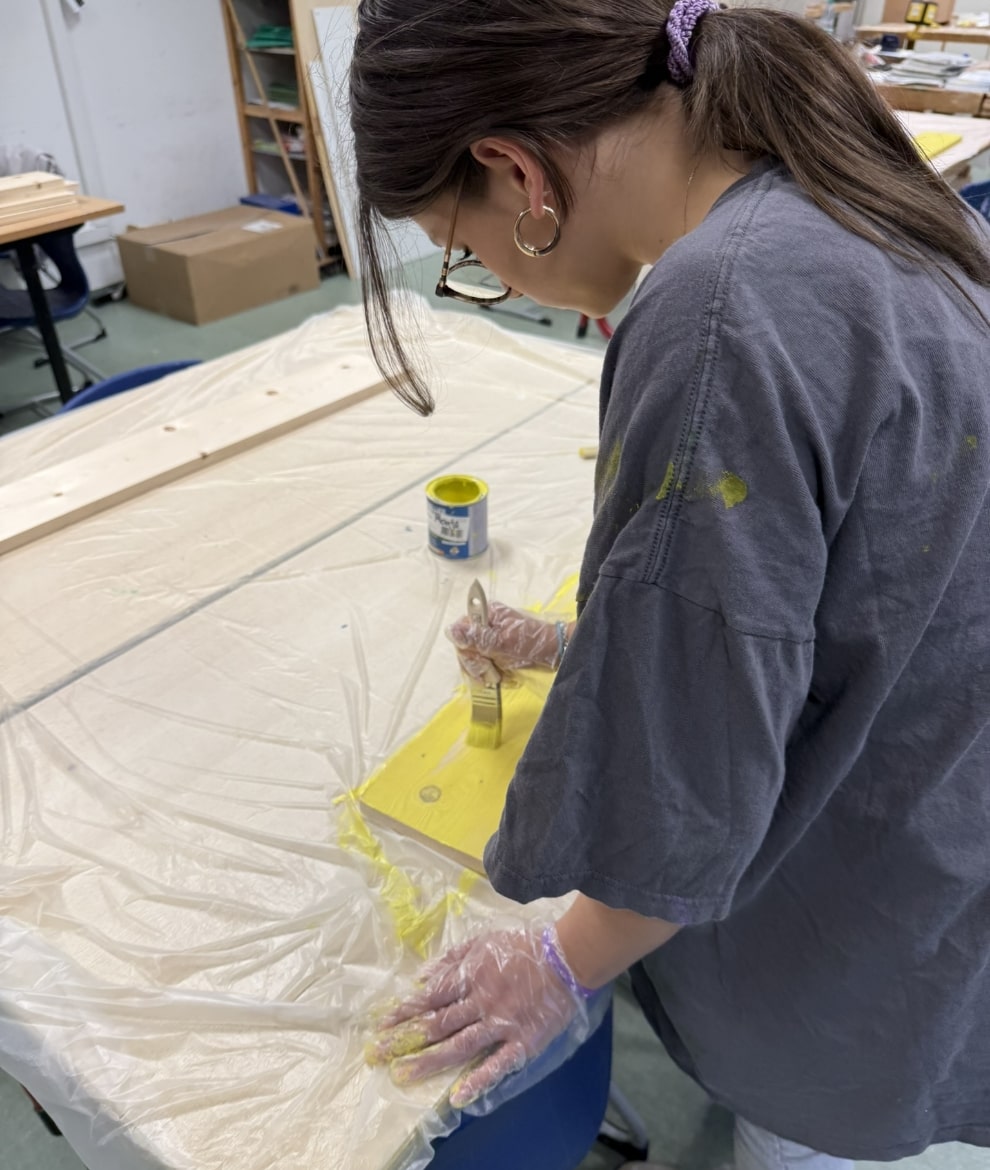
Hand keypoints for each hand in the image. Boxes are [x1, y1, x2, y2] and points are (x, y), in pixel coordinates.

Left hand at [365, 926, 589, 1107]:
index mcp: (470, 976)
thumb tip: (422, 977)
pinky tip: (458, 1095)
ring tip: (403, 1074)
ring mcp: (501, 1024)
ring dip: (430, 1061)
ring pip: (459, 1045)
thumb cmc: (523, 947)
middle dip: (405, 1039)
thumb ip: (452, 959)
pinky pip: (498, 1064)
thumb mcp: (483, 941)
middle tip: (377, 1053)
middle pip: (437, 1023)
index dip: (405, 1011)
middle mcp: (480, 1002)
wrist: (566, 957)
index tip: (381, 1024)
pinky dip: (479, 1080)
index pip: (430, 997)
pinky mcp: (523, 1042)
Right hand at [446, 602, 560, 684]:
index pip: (461, 633)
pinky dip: (492, 675)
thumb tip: (450, 630)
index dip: (467, 652)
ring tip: (500, 678)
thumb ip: (477, 637)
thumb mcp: (504, 641)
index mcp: (485, 614)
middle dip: (477, 666)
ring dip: (484, 673)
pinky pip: (484, 666)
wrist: (557, 651)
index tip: (482, 663)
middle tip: (493, 677)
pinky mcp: (497, 652)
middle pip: (465, 649)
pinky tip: (504, 678)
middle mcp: (485, 625)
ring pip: (473, 660)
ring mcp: (490, 639)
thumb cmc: (532, 642)